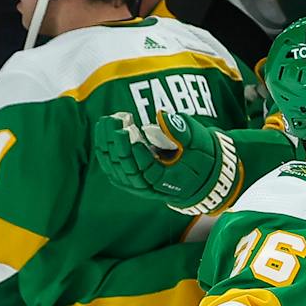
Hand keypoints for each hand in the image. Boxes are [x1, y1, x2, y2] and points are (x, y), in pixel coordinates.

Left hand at [93, 111, 241, 212]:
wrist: (201, 174)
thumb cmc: (201, 156)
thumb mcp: (199, 142)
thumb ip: (182, 130)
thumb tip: (162, 117)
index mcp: (168, 182)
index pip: (146, 171)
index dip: (136, 152)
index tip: (130, 130)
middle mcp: (150, 188)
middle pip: (126, 170)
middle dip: (117, 144)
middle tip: (114, 120)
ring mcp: (137, 185)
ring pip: (115, 169)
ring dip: (107, 145)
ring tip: (106, 121)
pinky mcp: (130, 178)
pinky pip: (111, 167)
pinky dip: (105, 150)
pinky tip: (103, 130)